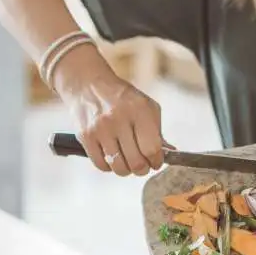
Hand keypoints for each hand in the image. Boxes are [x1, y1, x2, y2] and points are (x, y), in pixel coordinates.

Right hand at [55, 55, 165, 175]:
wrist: (89, 84)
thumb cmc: (122, 98)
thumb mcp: (146, 106)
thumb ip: (157, 131)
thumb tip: (169, 153)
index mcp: (139, 110)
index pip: (152, 149)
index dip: (156, 161)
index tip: (155, 162)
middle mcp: (119, 119)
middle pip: (136, 162)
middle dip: (142, 169)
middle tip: (142, 166)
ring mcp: (101, 129)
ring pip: (118, 167)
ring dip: (126, 170)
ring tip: (126, 162)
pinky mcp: (86, 136)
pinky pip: (101, 165)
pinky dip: (108, 167)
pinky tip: (111, 158)